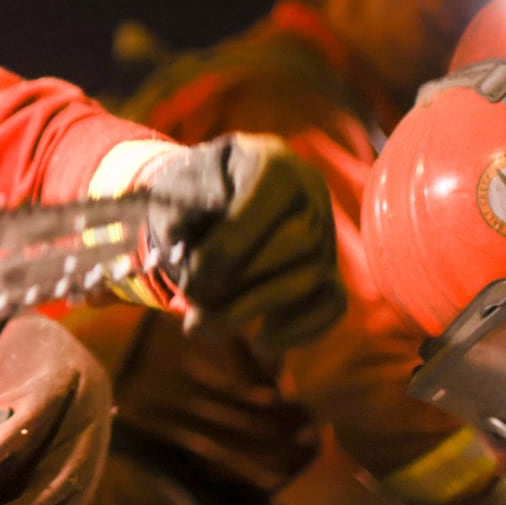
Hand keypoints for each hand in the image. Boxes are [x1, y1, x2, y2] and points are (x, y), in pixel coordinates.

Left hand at [141, 132, 344, 351]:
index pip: (261, 208)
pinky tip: (260, 342)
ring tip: (202, 328)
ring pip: (310, 279)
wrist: (217, 197)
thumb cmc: (196, 190)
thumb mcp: (179, 186)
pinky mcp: (331, 272)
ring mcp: (326, 235)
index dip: (224, 250)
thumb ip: (177, 207)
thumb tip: (175, 236)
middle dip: (237, 286)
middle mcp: (311, 195)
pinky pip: (331, 305)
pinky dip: (300, 330)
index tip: (189, 277)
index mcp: (272, 162)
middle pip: (294, 246)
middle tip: (191, 306)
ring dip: (253, 311)